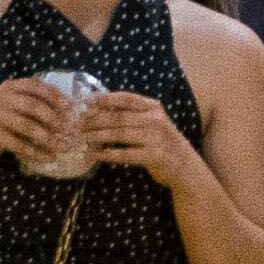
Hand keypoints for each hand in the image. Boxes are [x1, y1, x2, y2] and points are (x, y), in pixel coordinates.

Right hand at [0, 73, 79, 179]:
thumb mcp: (13, 107)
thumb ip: (33, 104)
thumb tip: (67, 111)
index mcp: (9, 87)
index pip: (35, 85)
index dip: (55, 95)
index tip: (70, 107)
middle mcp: (1, 98)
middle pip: (34, 106)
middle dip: (55, 119)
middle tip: (69, 131)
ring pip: (28, 127)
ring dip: (48, 139)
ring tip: (62, 147)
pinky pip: (18, 144)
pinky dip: (35, 152)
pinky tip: (47, 158)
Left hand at [71, 88, 187, 174]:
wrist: (184, 166)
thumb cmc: (161, 141)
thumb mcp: (152, 122)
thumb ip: (132, 113)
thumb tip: (100, 106)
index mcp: (154, 107)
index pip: (127, 98)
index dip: (106, 98)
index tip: (88, 101)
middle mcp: (156, 120)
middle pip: (119, 117)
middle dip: (96, 120)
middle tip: (79, 123)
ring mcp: (156, 138)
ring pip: (120, 134)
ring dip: (98, 136)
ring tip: (84, 138)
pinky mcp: (154, 156)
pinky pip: (125, 154)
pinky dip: (108, 154)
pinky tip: (96, 155)